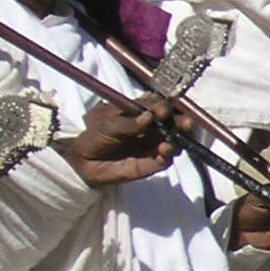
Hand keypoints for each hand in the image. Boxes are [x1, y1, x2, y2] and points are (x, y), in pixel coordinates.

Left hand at [59, 98, 176, 186]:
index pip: (160, 107)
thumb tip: (150, 116)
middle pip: (174, 123)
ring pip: (175, 140)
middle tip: (186, 124)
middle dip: (181, 122)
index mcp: (141, 114)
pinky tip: (164, 151)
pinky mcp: (153, 164)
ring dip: (178, 139)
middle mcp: (152, 128)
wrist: (83, 162)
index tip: (163, 110)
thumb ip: (129, 122)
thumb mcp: (108, 125)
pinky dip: (168, 155)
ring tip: (170, 142)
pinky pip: (166, 159)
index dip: (165, 107)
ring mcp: (154, 146)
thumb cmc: (94, 137)